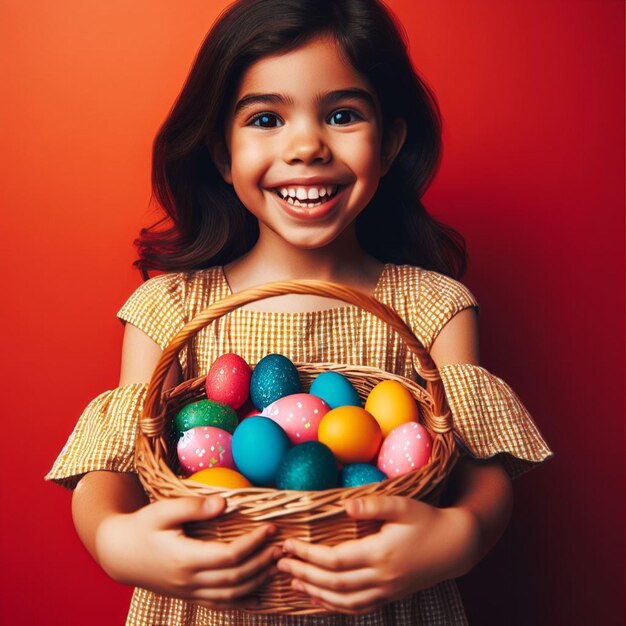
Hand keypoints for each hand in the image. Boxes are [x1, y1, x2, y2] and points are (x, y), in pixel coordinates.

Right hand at [96, 495, 280, 609]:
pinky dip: (241, 599)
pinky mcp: (188, 595)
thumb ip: (194, 507)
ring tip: (276, 565)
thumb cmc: (142, 527)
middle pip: (236, 577)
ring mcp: (189, 592)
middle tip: (282, 546)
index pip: (230, 556)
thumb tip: (226, 504)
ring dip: (258, 581)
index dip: (254, 544)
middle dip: (263, 562)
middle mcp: (190, 581)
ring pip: (231, 594)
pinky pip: (220, 604)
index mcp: (186, 559)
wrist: (118, 553)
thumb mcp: (164, 510)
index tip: (272, 528)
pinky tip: (257, 591)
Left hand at [276, 496, 478, 614]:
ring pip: (343, 600)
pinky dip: (334, 606)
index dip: (308, 554)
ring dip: (314, 593)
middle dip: (303, 574)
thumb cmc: (427, 520)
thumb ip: (374, 505)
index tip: (288, 544)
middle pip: (333, 583)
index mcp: (380, 554)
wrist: (455, 546)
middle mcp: (381, 578)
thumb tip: (345, 506)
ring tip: (291, 583)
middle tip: (278, 564)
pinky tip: (319, 599)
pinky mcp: (389, 595)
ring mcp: (385, 591)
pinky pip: (357, 607)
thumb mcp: (403, 506)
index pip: (334, 559)